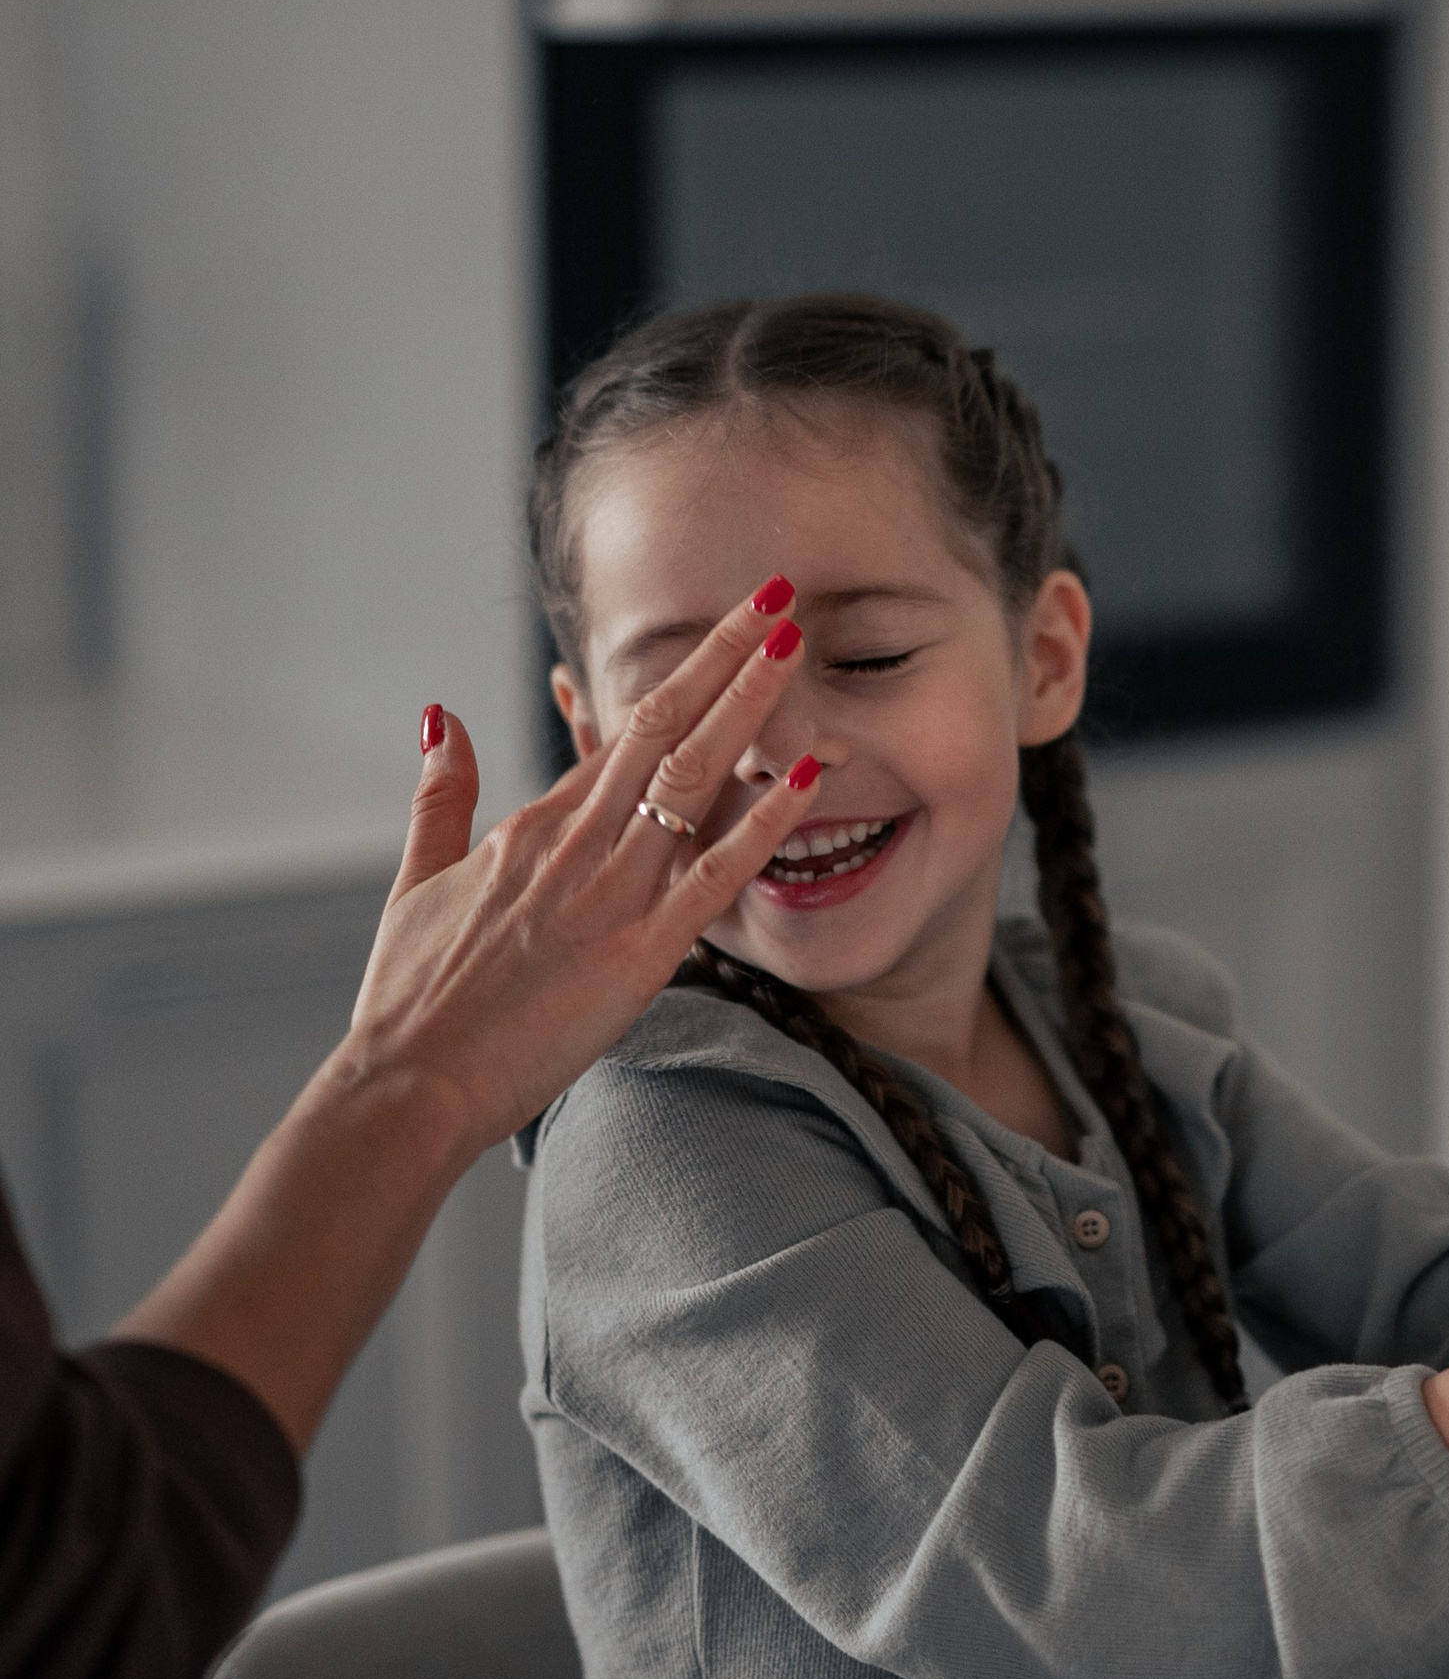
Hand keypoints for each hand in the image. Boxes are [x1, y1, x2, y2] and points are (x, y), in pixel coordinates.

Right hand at [342, 589, 823, 1163]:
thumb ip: (440, 793)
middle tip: (776, 597)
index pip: (621, 731)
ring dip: (748, 709)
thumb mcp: (418, 878)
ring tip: (792, 645)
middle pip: (662, 728)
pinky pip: (715, 875)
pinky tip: (807, 775)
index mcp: (533, 826)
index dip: (681, 677)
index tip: (727, 632)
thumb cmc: (413, 996)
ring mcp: (610, 894)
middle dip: (721, 658)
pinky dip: (764, 821)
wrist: (410, 1081)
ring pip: (692, 779)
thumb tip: (441, 715)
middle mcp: (577, 844)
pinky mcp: (638, 954)